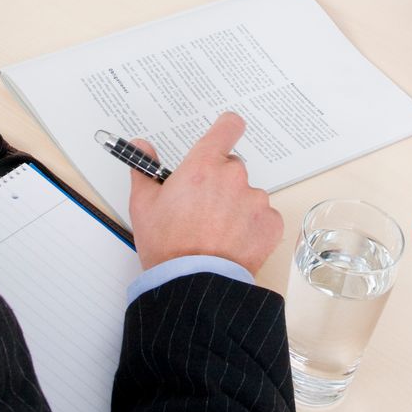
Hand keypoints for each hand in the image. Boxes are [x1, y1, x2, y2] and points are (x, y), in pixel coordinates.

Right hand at [127, 111, 282, 277]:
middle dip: (220, 182)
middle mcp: (233, 177)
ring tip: (216, 232)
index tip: (224, 132)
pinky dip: (252, 227)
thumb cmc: (166, 245)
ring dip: (236, 206)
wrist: (192, 283)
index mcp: (203, 165)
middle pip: (232, 168)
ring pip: (248, 195)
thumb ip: (144, 168)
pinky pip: (263, 218)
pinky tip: (233, 242)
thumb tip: (141, 145)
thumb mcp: (144, 204)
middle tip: (202, 207)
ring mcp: (255, 200)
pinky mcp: (270, 224)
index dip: (226, 128)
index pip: (227, 127)